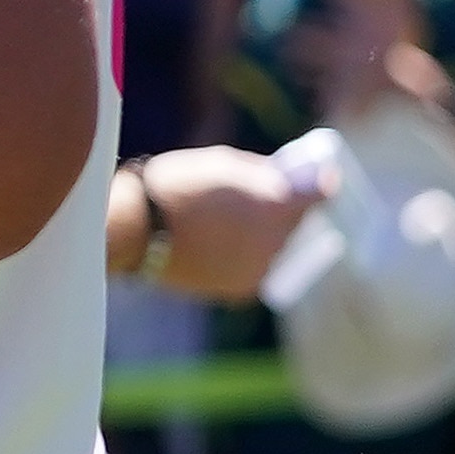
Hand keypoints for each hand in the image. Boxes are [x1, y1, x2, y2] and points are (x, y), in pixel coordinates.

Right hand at [135, 146, 325, 302]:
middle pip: (295, 225)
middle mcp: (277, 241)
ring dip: (263, 236)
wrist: (135, 229)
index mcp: (275, 205)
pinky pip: (255, 267)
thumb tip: (294, 178)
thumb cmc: (175, 185)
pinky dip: (245, 255)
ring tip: (225, 223)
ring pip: (275, 248)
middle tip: (258, 199)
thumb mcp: (222, 163)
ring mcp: (261, 268)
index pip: (317, 194)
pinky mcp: (242, 289)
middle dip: (284, 212)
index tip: (319, 179)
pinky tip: (216, 242)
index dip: (318, 184)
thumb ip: (264, 173)